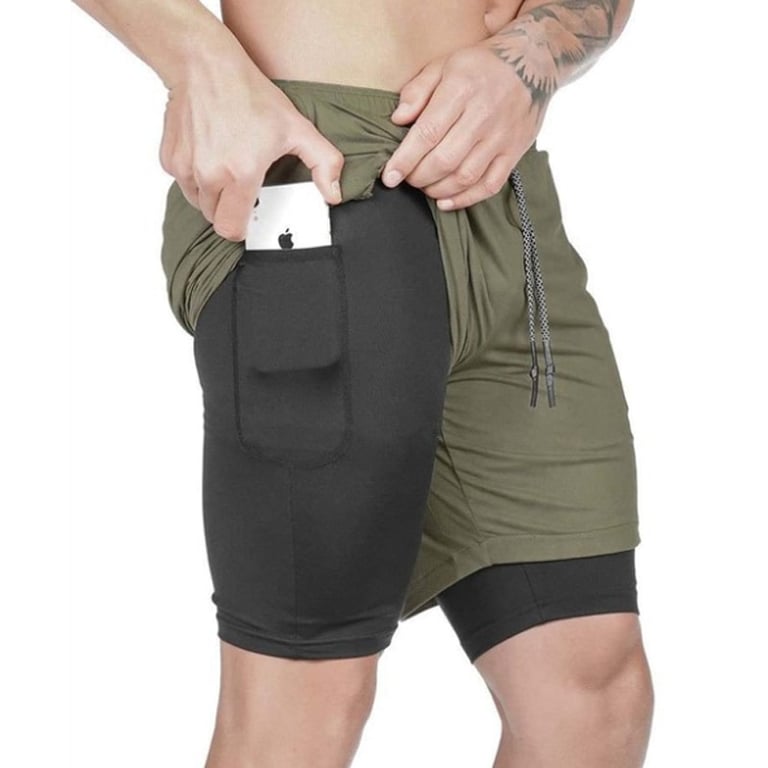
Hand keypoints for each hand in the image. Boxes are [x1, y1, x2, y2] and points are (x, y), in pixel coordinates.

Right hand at [159, 58, 343, 240]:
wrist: (204, 65)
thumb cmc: (249, 94)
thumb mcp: (297, 128)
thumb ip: (323, 163)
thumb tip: (333, 194)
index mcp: (240, 175)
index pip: (231, 229)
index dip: (242, 228)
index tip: (250, 217)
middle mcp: (209, 175)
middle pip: (215, 219)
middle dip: (229, 210)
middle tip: (242, 186)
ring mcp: (185, 168)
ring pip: (198, 203)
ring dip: (212, 195)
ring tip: (227, 167)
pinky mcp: (170, 159)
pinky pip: (183, 183)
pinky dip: (195, 176)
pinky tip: (209, 153)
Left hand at [381, 43, 550, 209]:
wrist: (533, 62)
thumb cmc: (480, 66)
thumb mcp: (444, 65)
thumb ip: (418, 91)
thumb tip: (397, 119)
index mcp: (462, 90)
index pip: (427, 133)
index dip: (405, 159)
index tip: (389, 176)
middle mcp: (484, 116)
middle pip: (444, 160)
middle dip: (418, 177)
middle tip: (407, 179)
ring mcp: (502, 137)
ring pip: (465, 177)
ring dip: (438, 190)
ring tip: (425, 187)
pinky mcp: (514, 152)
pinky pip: (489, 185)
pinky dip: (465, 199)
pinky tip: (446, 201)